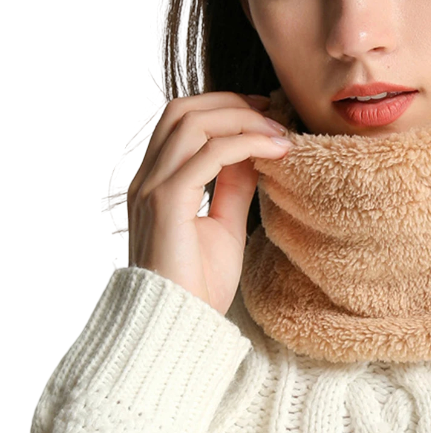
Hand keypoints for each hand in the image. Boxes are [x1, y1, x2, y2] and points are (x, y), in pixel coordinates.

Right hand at [127, 92, 292, 314]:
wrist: (178, 329)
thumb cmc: (198, 285)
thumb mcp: (225, 224)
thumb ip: (234, 185)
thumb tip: (256, 152)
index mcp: (157, 182)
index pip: (183, 120)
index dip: (225, 107)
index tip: (267, 113)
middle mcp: (147, 179)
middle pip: (183, 110)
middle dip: (232, 103)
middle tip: (275, 113)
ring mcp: (152, 189)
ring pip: (192, 123)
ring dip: (242, 120)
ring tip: (279, 133)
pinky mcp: (165, 204)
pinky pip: (206, 155)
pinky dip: (245, 144)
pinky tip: (275, 151)